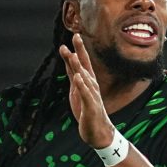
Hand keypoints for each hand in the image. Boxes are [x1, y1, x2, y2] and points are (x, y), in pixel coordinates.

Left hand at [59, 33, 114, 148]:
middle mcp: (91, 85)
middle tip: (76, 36)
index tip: (75, 34)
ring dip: (79, 66)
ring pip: (85, 78)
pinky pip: (86, 95)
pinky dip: (82, 86)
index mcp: (88, 81)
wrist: (98, 132)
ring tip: (72, 54)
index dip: (78, 49)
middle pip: (85, 66)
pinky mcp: (91, 107)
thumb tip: (68, 58)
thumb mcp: (76, 89)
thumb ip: (73, 74)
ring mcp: (92, 95)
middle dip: (80, 51)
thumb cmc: (87, 110)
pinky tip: (78, 77)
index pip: (83, 62)